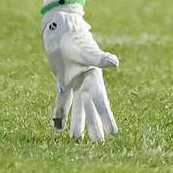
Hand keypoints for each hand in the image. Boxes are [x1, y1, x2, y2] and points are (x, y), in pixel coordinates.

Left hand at [41, 7, 118, 140]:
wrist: (61, 30)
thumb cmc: (75, 39)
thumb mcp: (87, 51)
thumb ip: (99, 58)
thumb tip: (115, 63)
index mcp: (94, 79)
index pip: (101, 103)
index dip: (107, 118)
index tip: (113, 133)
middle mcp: (86, 84)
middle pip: (90, 109)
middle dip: (93, 125)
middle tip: (96, 142)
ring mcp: (74, 84)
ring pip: (77, 108)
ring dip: (77, 122)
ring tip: (76, 139)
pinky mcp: (62, 81)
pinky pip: (62, 100)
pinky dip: (60, 112)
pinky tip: (57, 126)